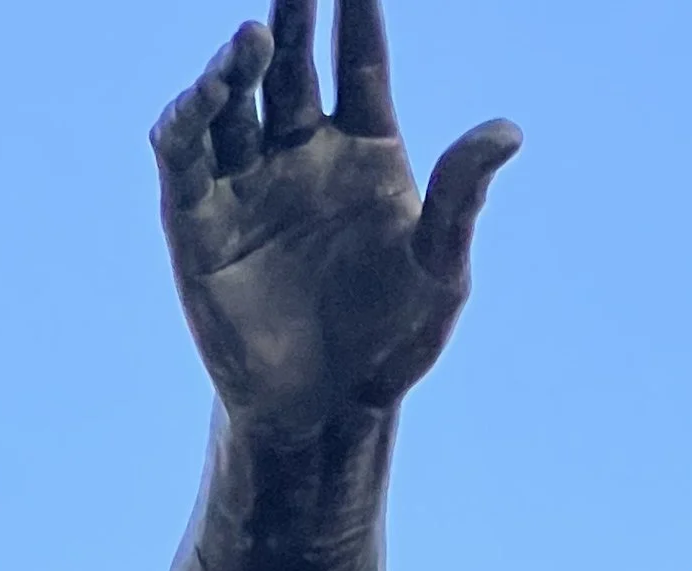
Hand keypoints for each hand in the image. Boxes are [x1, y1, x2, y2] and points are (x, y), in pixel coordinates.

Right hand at [152, 0, 518, 433]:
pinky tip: (203, 97)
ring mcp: (246, 180)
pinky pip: (182, 155)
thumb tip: (509, 129)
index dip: (357, 12)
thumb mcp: (440, 270)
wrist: (329, 410)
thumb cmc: (392, 341)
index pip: (359, 60)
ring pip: (230, 100)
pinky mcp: (198, 221)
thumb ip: (461, 196)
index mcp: (365, 150)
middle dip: (289, 15)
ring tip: (254, 39)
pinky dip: (185, 120)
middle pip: (287, 63)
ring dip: (235, 66)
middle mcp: (300, 150)